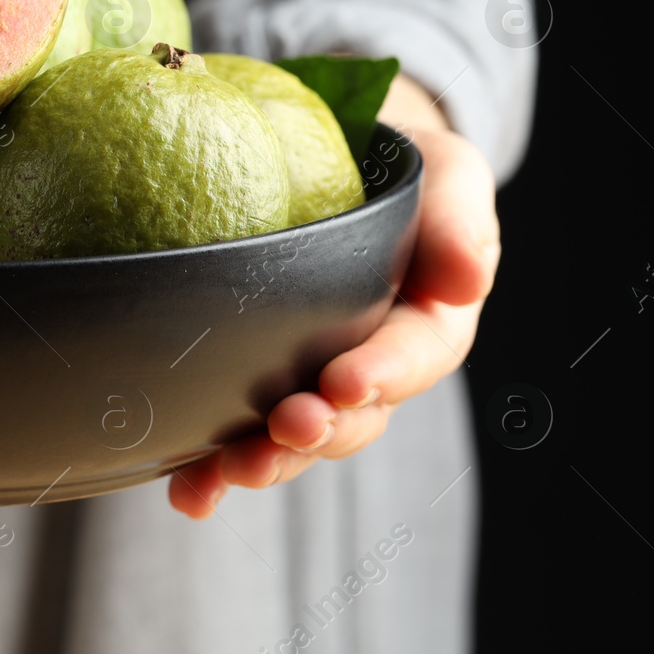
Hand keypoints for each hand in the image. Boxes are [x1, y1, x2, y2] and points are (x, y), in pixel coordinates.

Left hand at [169, 75, 497, 517]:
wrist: (339, 159)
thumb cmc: (402, 170)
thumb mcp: (447, 175)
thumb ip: (460, 222)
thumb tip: (466, 280)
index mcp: (425, 326)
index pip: (413, 357)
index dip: (383, 374)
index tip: (346, 380)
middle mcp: (370, 368)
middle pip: (351, 418)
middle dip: (317, 431)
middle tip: (285, 429)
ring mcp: (311, 384)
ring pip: (292, 441)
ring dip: (263, 462)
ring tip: (228, 472)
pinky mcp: (254, 387)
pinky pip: (235, 434)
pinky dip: (210, 470)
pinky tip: (187, 493)